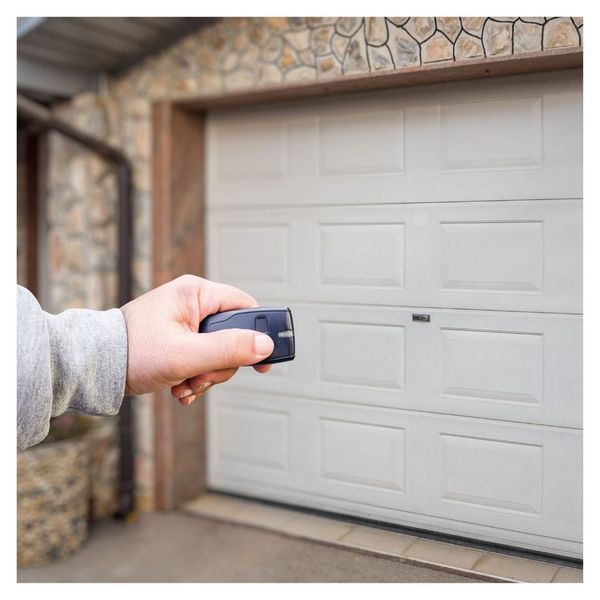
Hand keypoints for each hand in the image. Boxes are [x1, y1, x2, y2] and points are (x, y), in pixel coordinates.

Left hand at [120, 274, 273, 404]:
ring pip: (218, 351)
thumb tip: (265, 345)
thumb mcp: (186, 354)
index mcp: (196, 293)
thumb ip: (228, 349)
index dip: (258, 334)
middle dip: (221, 364)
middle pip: (233, 335)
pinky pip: (202, 358)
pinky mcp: (178, 338)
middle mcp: (192, 303)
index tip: (263, 360)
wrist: (95, 367)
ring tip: (186, 385)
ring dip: (207, 375)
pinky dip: (196, 376)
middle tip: (202, 377)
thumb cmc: (132, 352)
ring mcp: (185, 321)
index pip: (245, 307)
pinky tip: (181, 387)